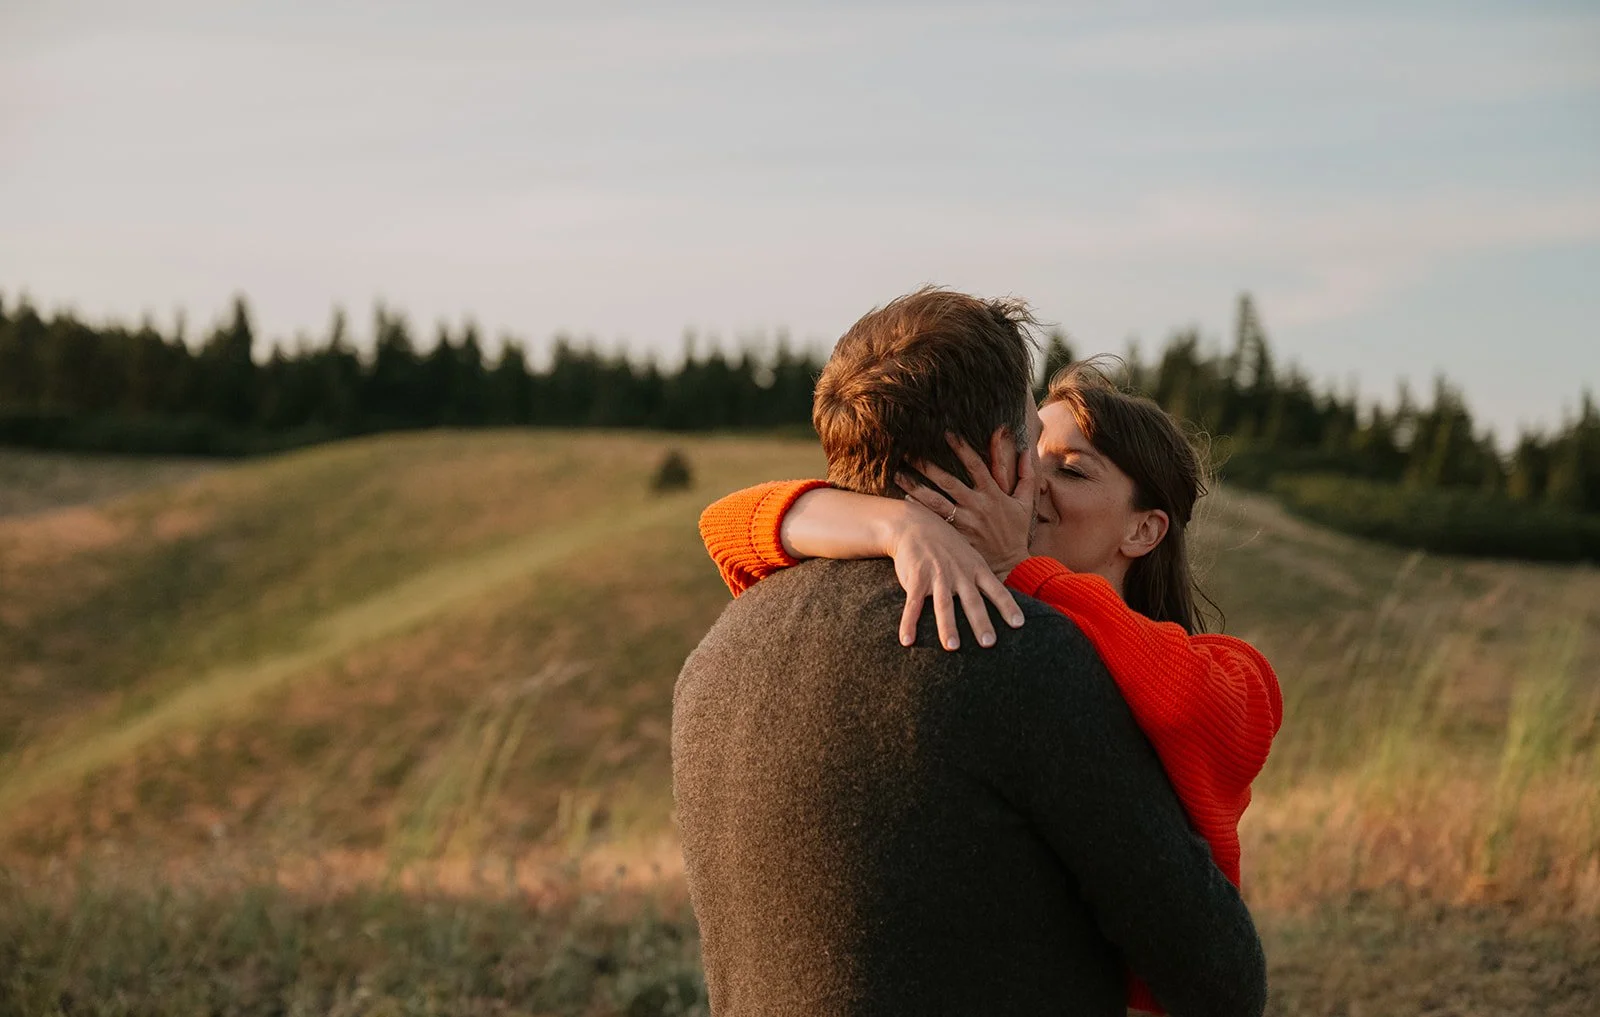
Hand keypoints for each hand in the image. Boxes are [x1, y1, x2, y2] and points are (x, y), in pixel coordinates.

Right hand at [888, 499, 1024, 650]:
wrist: (914, 524)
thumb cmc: (946, 545)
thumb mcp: (969, 556)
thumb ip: (981, 578)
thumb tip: (1001, 600)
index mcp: (976, 568)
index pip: (996, 590)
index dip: (1007, 606)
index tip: (1018, 624)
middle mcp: (959, 573)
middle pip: (972, 601)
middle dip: (981, 622)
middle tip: (989, 643)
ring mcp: (937, 575)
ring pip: (944, 604)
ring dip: (948, 626)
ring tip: (952, 646)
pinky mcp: (916, 578)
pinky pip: (913, 604)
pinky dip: (909, 623)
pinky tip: (907, 641)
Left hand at [896, 430, 1034, 578]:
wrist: (1011, 566)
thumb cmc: (1015, 533)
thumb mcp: (1025, 503)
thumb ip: (1027, 476)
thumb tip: (1026, 451)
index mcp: (992, 494)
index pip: (976, 465)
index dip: (962, 448)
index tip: (947, 434)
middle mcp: (976, 506)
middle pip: (948, 481)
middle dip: (927, 466)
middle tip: (908, 452)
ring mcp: (964, 523)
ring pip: (935, 502)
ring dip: (915, 487)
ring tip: (897, 474)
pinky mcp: (955, 538)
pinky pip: (934, 522)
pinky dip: (920, 512)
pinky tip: (904, 501)